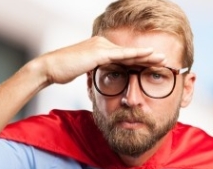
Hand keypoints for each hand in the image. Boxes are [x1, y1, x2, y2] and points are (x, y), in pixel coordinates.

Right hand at [32, 36, 166, 85]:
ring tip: (162, 58)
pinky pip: (122, 55)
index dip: (138, 61)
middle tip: (163, 61)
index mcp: (99, 48)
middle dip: (147, 57)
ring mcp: (101, 46)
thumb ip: (93, 73)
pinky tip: (149, 55)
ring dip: (147, 55)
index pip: (123, 56)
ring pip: (129, 52)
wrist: (49, 68)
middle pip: (129, 52)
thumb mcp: (81, 72)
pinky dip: (137, 55)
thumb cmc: (61, 72)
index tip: (151, 67)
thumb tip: (100, 81)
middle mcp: (102, 44)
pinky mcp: (99, 53)